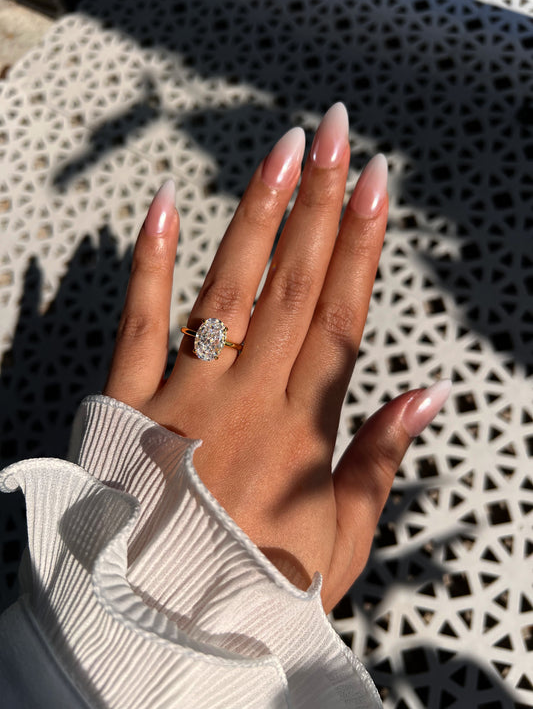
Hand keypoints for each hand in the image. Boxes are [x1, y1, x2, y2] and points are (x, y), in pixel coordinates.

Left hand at [104, 103, 449, 612]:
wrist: (165, 627)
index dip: (362, 246)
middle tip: (338, 132)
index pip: (344, 318)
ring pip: (230, 291)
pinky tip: (163, 204)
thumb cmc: (260, 585)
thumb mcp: (342, 541)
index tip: (378, 184)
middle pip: (296, 285)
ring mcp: (186, 396)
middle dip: (320, 203)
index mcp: (305, 431)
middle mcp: (249, 399)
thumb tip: (426, 394)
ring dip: (257, 216)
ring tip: (281, 149)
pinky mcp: (129, 403)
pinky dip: (149, 264)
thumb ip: (381, 462)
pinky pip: (138, 324)